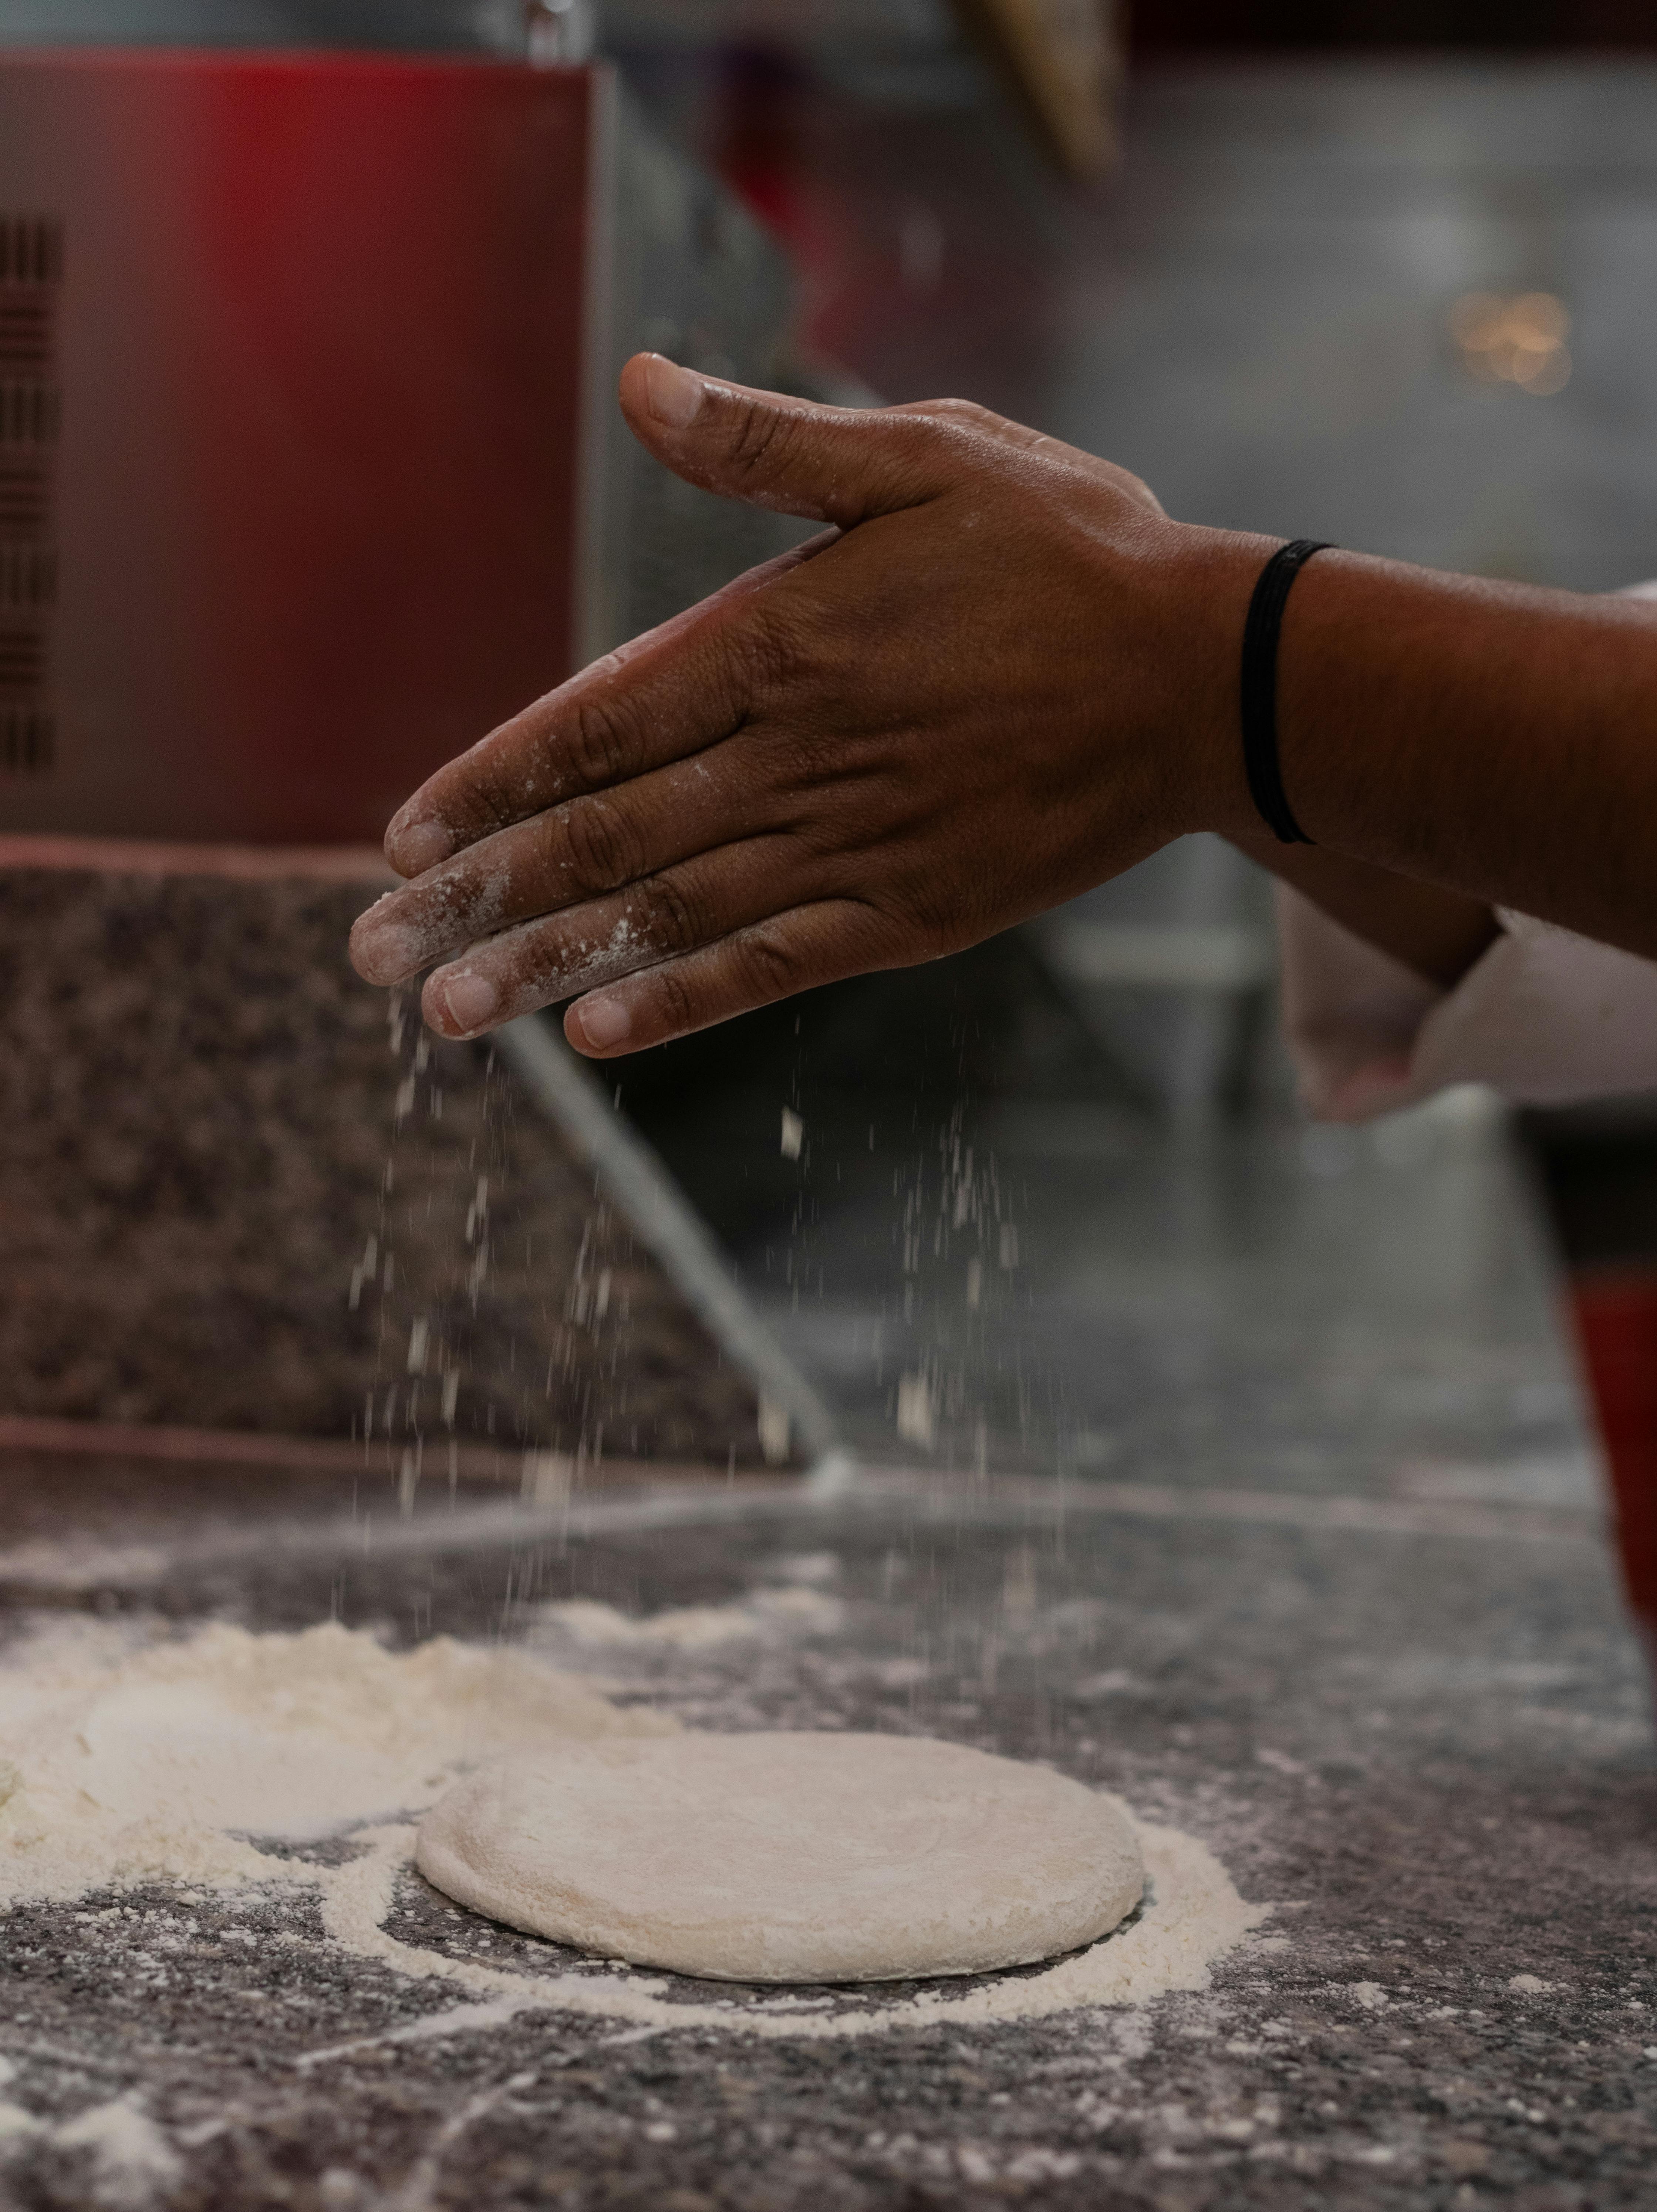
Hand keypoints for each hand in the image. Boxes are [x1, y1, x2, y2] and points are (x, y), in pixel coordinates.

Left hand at [349, 356, 1264, 1053]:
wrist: (1208, 679)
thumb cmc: (1067, 551)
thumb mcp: (927, 454)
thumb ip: (772, 443)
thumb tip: (643, 385)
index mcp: (780, 644)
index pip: (593, 726)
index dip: (487, 783)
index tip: (401, 836)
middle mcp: (795, 757)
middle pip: (601, 838)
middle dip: (475, 898)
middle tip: (371, 954)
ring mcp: (852, 846)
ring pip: (666, 914)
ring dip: (545, 965)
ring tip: (445, 1016)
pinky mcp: (910, 913)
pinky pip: (771, 966)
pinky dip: (683, 999)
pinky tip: (598, 1034)